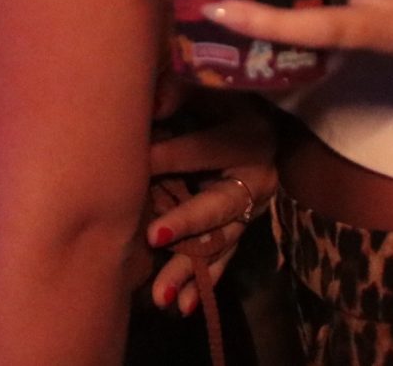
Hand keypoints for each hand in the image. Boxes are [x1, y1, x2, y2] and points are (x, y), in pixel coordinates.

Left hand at [144, 94, 278, 314]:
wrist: (261, 115)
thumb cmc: (223, 96)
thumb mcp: (208, 86)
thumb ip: (180, 90)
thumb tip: (152, 104)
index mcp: (249, 137)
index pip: (202, 150)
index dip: (166, 157)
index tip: (131, 168)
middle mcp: (257, 179)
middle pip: (217, 205)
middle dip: (185, 223)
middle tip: (153, 236)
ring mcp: (252, 210)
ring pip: (219, 243)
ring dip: (190, 269)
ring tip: (162, 294)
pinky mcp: (243, 229)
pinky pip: (225, 259)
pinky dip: (206, 282)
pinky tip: (184, 307)